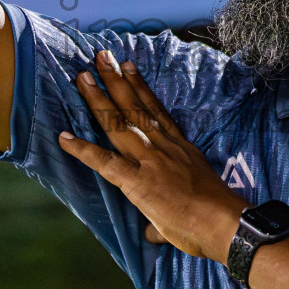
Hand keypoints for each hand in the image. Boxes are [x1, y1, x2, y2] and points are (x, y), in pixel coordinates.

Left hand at [60, 50, 247, 261]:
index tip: (128, 66)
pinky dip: (83, 149)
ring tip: (83, 77)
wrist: (224, 224)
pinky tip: (64, 137)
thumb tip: (152, 231)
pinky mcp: (138, 181)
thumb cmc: (215, 218)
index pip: (157, 110)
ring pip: (119, 124)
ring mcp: (150, 161)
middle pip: (135, 107)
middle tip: (100, 57)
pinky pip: (104, 162)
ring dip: (98, 99)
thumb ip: (165, 214)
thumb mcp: (195, 200)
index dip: (140, 87)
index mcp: (180, 147)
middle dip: (115, 80)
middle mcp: (164, 147)